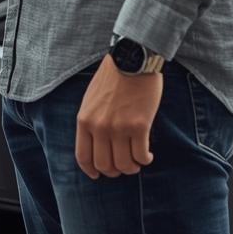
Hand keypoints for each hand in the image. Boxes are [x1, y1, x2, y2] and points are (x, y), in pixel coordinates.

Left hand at [75, 54, 161, 178]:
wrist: (132, 58)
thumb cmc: (113, 77)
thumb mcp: (91, 99)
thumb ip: (91, 121)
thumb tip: (96, 146)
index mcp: (84, 120)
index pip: (83, 157)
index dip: (92, 171)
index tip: (99, 175)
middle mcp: (99, 127)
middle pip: (105, 166)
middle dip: (116, 171)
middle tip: (125, 165)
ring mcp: (119, 127)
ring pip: (125, 165)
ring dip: (133, 167)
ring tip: (138, 159)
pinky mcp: (139, 126)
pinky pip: (142, 156)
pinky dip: (146, 159)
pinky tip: (149, 154)